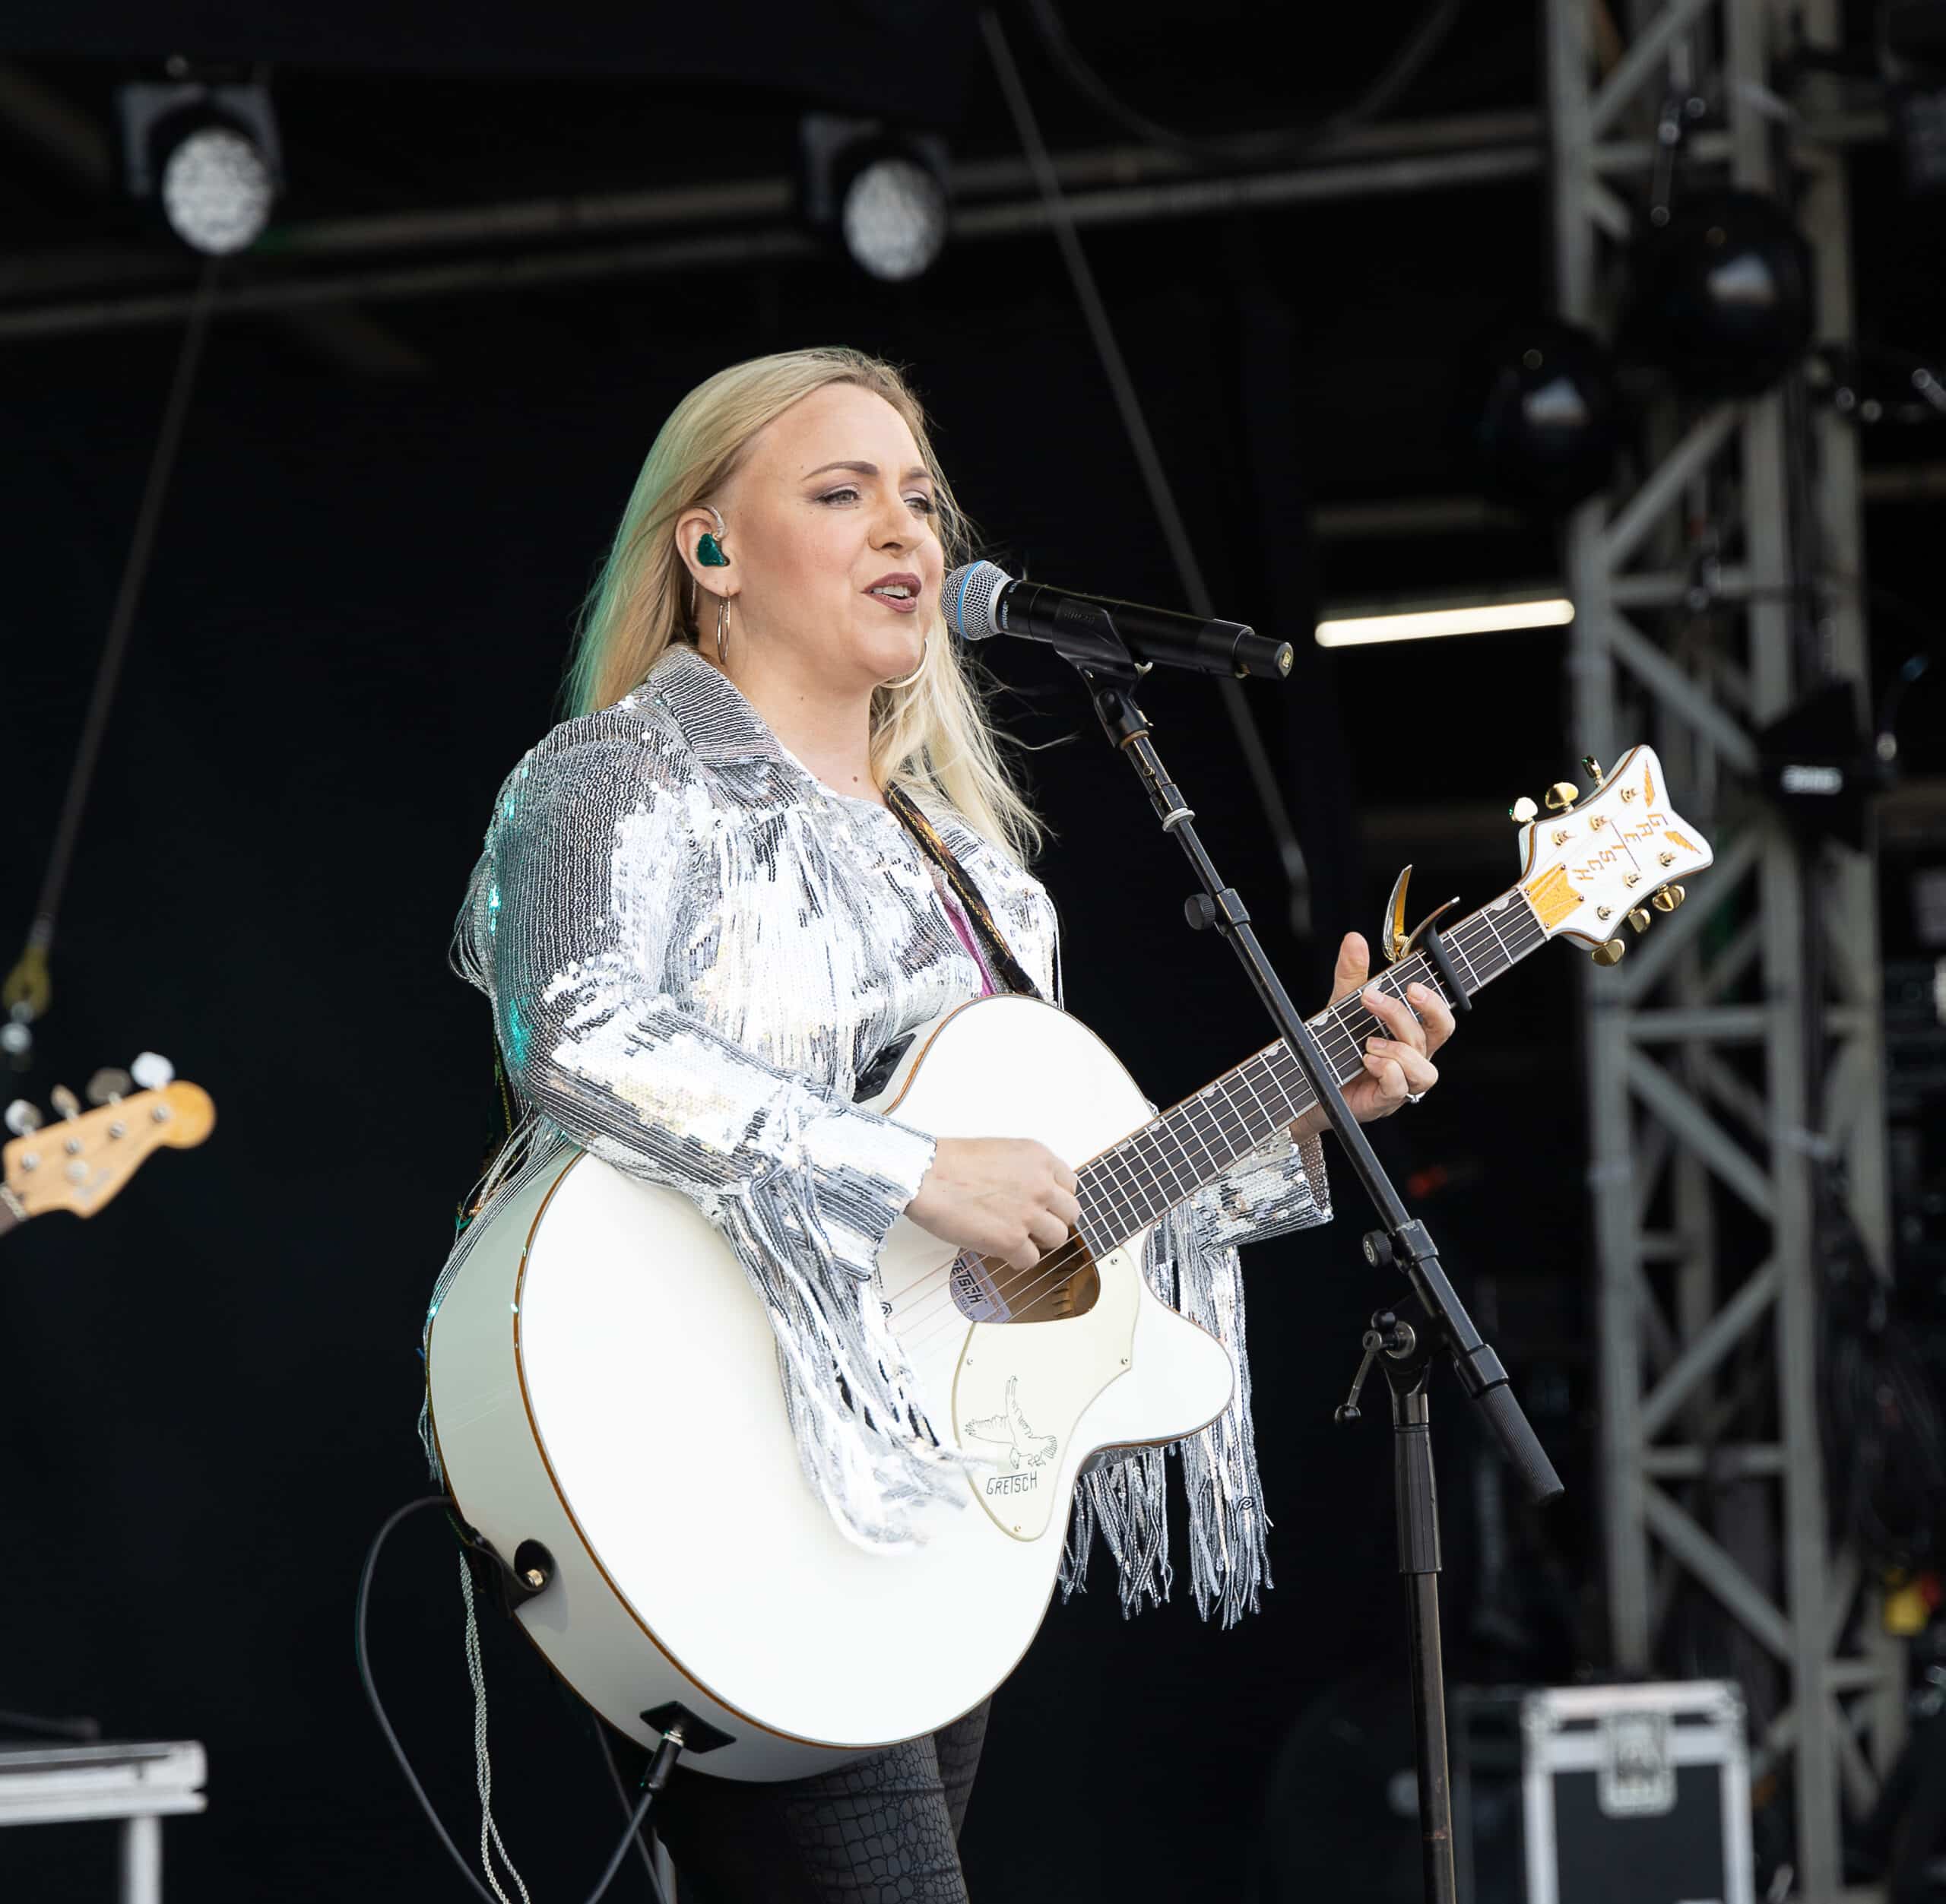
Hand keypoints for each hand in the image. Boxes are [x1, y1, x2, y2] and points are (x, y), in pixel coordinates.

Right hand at [906, 1137, 1081, 1271]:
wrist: (925, 1176)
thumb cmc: (950, 1163)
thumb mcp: (1001, 1151)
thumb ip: (1025, 1170)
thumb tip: (1033, 1192)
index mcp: (1039, 1157)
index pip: (1070, 1185)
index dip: (1056, 1199)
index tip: (1045, 1205)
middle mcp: (1041, 1184)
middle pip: (1070, 1213)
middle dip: (1052, 1220)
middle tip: (1031, 1224)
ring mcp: (1029, 1214)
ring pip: (1057, 1238)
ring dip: (1037, 1241)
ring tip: (1014, 1236)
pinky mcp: (1012, 1240)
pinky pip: (1031, 1260)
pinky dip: (1017, 1258)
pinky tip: (1000, 1249)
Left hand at [1290, 931, 1456, 1140]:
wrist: (1307, 1082)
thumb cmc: (1335, 1045)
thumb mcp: (1342, 1005)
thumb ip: (1351, 975)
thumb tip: (1355, 939)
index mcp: (1411, 1033)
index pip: (1439, 1016)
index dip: (1435, 1001)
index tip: (1411, 984)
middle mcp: (1413, 1057)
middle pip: (1440, 1034)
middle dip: (1424, 1012)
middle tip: (1393, 996)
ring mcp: (1402, 1082)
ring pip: (1425, 1068)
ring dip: (1398, 1049)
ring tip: (1368, 1042)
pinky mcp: (1385, 1101)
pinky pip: (1400, 1088)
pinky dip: (1386, 1070)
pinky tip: (1367, 1059)